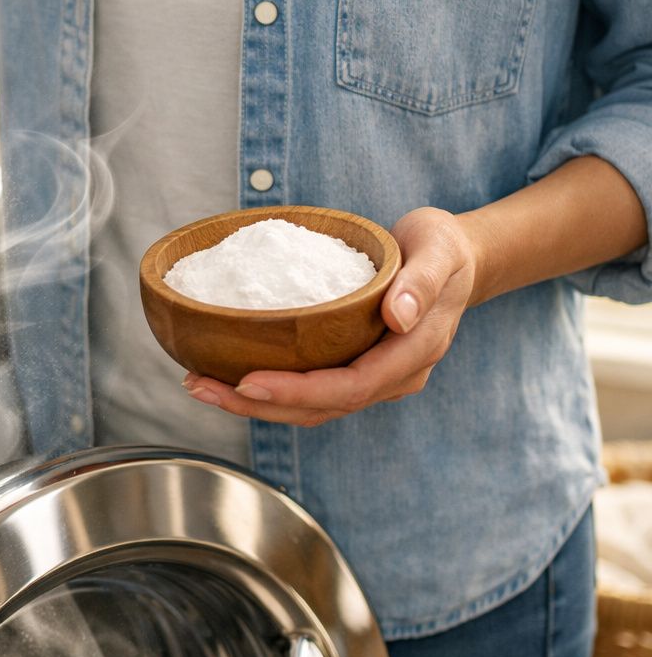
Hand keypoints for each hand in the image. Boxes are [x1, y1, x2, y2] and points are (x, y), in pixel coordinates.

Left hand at [181, 207, 479, 426]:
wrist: (456, 260)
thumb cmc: (443, 248)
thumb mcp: (438, 250)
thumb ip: (421, 281)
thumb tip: (398, 315)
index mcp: (414, 353)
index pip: (351, 386)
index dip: (298, 391)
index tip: (247, 381)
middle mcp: (393, 377)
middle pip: (321, 407)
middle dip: (257, 404)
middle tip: (200, 387)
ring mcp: (374, 379)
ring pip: (311, 408)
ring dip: (253, 404)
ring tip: (200, 386)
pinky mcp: (355, 370)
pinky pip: (309, 392)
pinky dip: (268, 390)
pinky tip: (226, 376)